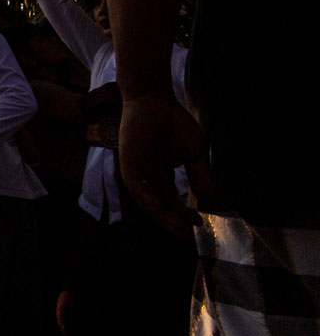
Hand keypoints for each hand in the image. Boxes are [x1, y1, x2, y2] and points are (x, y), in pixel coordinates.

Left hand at [119, 95, 211, 237]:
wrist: (156, 101)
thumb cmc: (175, 124)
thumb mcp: (194, 154)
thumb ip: (200, 177)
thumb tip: (208, 202)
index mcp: (162, 175)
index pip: (171, 201)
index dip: (183, 214)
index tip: (199, 223)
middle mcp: (149, 176)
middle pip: (158, 205)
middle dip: (171, 221)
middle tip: (185, 235)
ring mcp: (138, 170)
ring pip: (146, 199)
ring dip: (161, 214)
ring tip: (177, 227)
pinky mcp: (128, 162)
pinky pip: (136, 185)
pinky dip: (147, 197)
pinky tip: (160, 207)